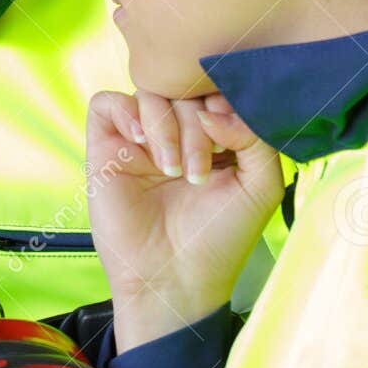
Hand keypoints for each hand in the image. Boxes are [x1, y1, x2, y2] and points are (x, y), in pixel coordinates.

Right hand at [86, 89, 283, 351]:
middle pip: (183, 89)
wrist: (175, 278)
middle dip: (197, 127)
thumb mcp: (260, 184)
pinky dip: (127, 113)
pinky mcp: (107, 148)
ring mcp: (140, 139)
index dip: (224, 101)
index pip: (216, 89)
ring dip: (167, 127)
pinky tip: (141, 144)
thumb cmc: (219, 237)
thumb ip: (254, 133)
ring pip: (149, 92)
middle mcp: (177, 132)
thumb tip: (210, 110)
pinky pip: (107, 103)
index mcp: (215, 135)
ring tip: (173, 171)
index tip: (229, 137)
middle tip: (200, 171)